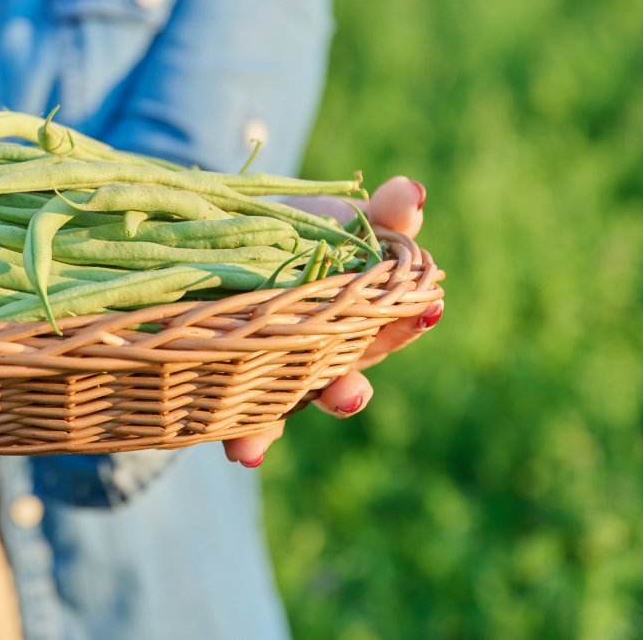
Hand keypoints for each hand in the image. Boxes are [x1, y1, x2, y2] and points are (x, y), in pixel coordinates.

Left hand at [221, 176, 442, 467]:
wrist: (214, 240)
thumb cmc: (294, 235)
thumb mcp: (336, 218)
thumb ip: (380, 213)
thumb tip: (413, 189)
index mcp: (356, 319)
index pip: (392, 324)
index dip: (409, 320)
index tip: (428, 308)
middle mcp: (320, 358)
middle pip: (342, 381)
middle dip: (346, 390)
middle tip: (350, 394)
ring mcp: (275, 376)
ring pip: (286, 408)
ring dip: (278, 425)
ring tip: (270, 439)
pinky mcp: (226, 386)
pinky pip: (235, 420)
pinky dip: (246, 440)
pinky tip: (246, 453)